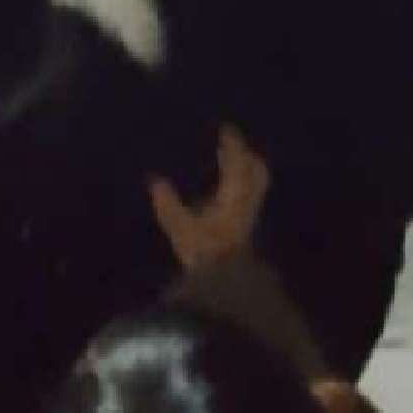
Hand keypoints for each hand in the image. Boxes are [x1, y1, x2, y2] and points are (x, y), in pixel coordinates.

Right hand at [148, 124, 269, 270]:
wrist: (226, 283)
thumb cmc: (205, 253)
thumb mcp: (181, 229)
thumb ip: (168, 205)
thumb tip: (154, 180)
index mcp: (235, 194)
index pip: (238, 161)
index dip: (233, 143)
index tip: (226, 128)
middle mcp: (247, 201)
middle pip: (257, 170)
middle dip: (247, 154)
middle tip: (234, 144)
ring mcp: (251, 215)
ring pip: (257, 184)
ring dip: (248, 169)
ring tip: (233, 162)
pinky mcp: (247, 228)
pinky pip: (251, 197)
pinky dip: (245, 185)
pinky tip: (229, 192)